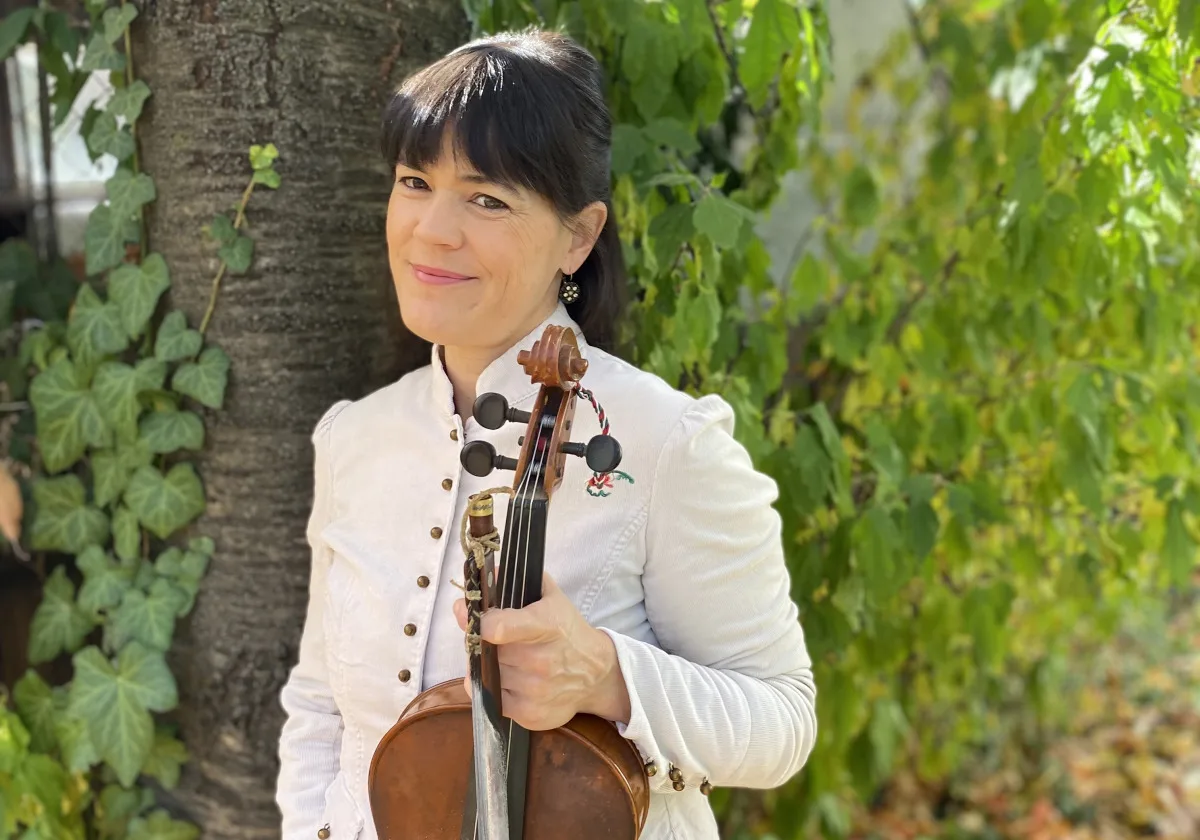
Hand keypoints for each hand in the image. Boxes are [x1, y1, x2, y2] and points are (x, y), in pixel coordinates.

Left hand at [452, 572, 630, 730]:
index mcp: (546, 625)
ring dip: (489, 667)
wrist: (596, 673)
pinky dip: (493, 688)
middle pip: (489, 651)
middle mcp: (541, 660)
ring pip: (488, 675)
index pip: (500, 628)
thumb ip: (520, 581)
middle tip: (491, 638)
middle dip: (483, 643)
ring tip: (507, 659)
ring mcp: (536, 690)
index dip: (480, 622)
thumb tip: (488, 574)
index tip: (469, 614)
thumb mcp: (552, 598)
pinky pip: (492, 700)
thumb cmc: (568, 631)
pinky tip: (508, 679)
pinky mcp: (530, 714)